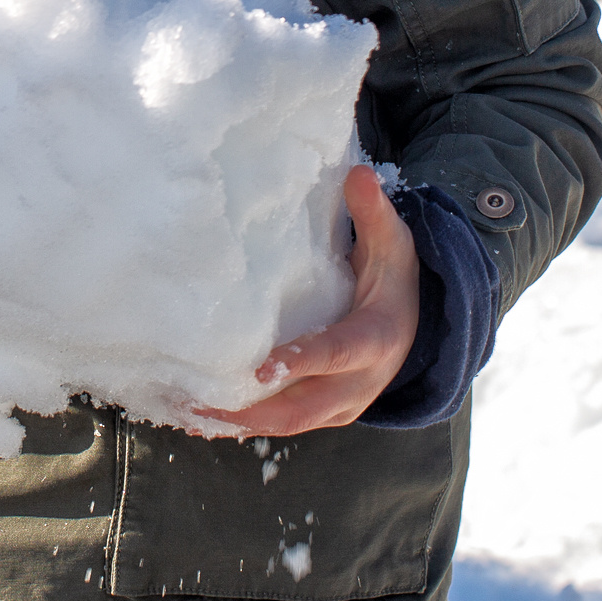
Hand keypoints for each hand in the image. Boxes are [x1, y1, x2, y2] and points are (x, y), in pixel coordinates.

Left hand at [202, 166, 419, 436]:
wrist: (413, 327)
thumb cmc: (395, 280)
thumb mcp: (392, 246)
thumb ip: (375, 214)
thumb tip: (359, 174)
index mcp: (376, 341)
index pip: (337, 354)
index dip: (300, 363)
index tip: (260, 370)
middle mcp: (359, 384)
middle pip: (303, 409)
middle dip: (253, 412)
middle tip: (201, 404)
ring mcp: (340, 406)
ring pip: (287, 424)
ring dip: (239, 423)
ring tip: (188, 413)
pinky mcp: (322, 413)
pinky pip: (282, 425)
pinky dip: (243, 426)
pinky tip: (199, 423)